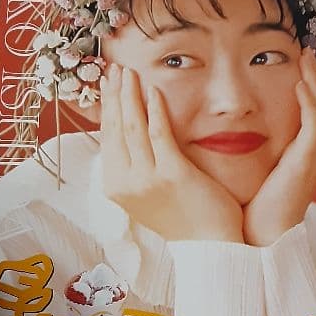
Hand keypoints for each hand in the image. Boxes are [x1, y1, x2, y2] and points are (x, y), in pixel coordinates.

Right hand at [100, 64, 243, 242]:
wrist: (209, 247)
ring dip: (130, 94)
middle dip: (114, 94)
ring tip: (130, 72)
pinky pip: (159, 134)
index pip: (106, 137)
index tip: (107, 83)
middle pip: (115, 128)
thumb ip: (135, 167)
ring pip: (132, 126)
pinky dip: (155, 110)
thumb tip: (130, 134)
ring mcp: (147, 179)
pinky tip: (155, 90)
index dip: (106, 106)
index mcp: (116, 186)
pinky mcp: (173, 175)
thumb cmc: (183, 219)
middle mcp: (126, 183)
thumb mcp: (146, 195)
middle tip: (115, 68)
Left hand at [242, 46, 315, 246]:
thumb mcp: (250, 171)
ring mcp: (315, 157)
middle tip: (304, 52)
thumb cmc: (250, 210)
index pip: (310, 113)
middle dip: (314, 77)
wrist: (259, 239)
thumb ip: (246, 149)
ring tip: (305, 57)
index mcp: (303, 156)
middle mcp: (315, 154)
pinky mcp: (308, 161)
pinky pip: (314, 123)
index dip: (306, 87)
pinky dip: (309, 101)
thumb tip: (221, 128)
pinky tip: (299, 83)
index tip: (294, 64)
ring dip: (314, 80)